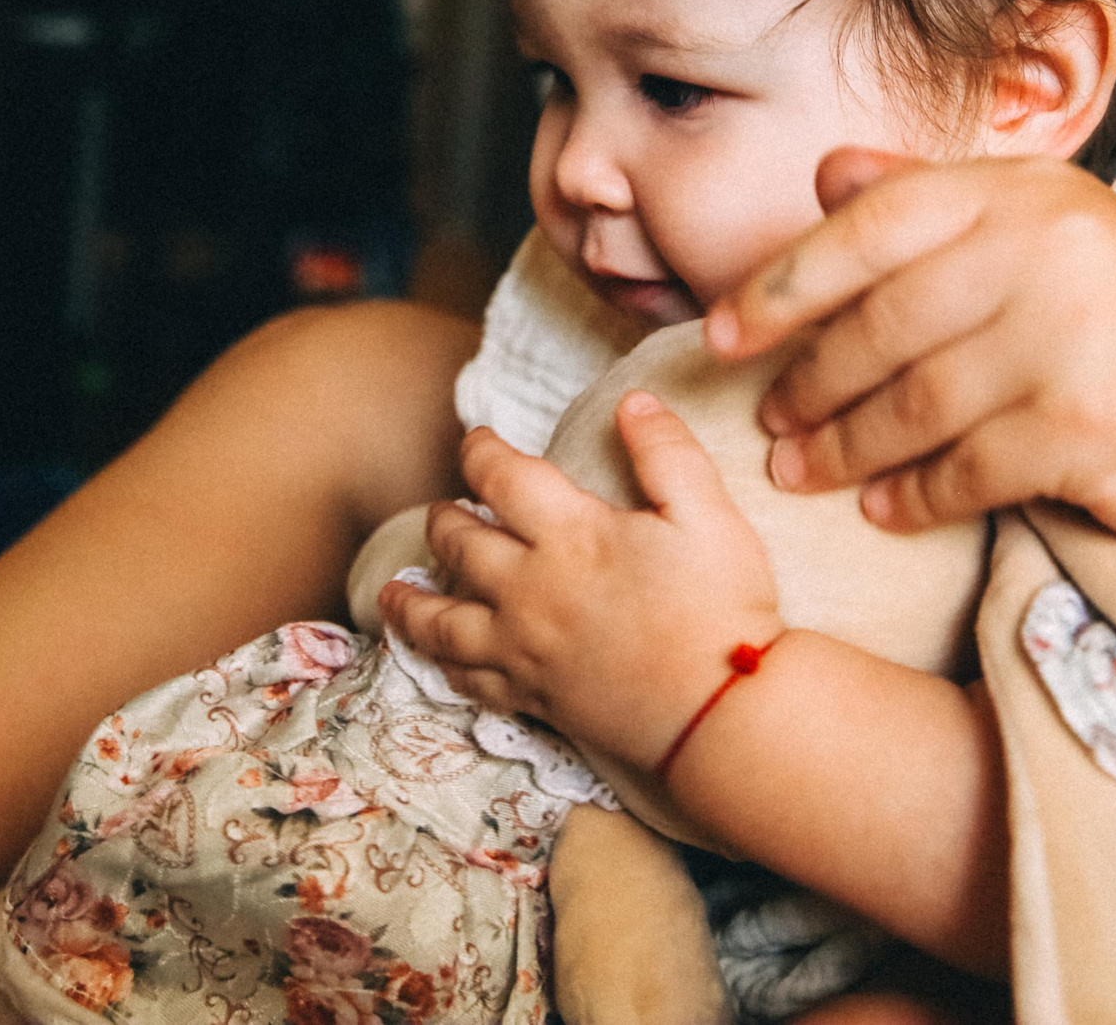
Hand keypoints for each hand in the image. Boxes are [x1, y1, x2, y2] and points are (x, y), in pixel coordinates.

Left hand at [378, 393, 784, 768]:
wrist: (720, 714)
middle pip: (459, 544)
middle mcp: (531, 589)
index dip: (480, 451)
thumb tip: (631, 402)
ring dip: (412, 603)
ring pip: (443, 622)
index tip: (477, 440)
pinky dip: (444, 666)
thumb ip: (668, 453)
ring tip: (394, 592)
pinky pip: (469, 680)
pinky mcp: (533, 697)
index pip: (500, 478)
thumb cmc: (721, 608)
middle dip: (444, 519)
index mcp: (570, 535)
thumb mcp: (709, 515)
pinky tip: (440, 660)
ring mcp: (525, 648)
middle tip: (444, 510)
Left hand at [705, 147, 1115, 545]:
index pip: (871, 226)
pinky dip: (913, 496)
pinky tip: (885, 510)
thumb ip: (932, 202)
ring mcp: (1065, 340)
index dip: (782, 283)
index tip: (720, 334)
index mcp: (1023, 190)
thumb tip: (825, 174)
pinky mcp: (1081, 428)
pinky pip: (962, 470)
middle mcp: (1044, 251)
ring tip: (803, 471)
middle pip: (880, 324)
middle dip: (809, 382)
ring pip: (912, 404)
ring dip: (844, 447)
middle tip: (769, 420)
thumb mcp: (1044, 231)